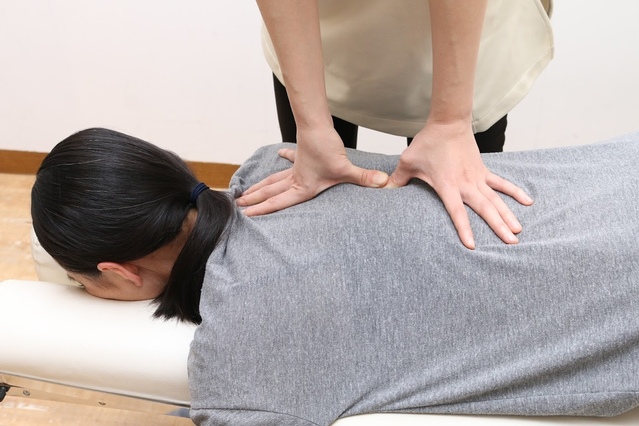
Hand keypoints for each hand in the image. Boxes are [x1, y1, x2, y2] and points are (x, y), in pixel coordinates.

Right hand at [237, 127, 388, 215]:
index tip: (248, 215)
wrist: (317, 125)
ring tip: (246, 191)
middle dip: (255, 200)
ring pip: (274, 179)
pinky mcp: (301, 155)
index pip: (279, 202)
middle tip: (239, 206)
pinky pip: (289, 161)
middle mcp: (295, 179)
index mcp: (302, 187)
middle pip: (271, 192)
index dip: (264, 210)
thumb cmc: (327, 148)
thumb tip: (384, 184)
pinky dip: (283, 159)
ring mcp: (296, 167)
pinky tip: (278, 154)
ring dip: (260, 186)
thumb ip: (363, 178)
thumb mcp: (345, 168)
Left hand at [386, 121, 532, 248]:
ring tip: (518, 232)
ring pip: (495, 199)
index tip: (473, 245)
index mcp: (447, 185)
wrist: (448, 122)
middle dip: (497, 226)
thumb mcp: (408, 161)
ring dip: (507, 215)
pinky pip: (501, 184)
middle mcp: (466, 183)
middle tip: (511, 243)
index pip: (457, 212)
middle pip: (484, 208)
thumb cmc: (427, 143)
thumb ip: (398, 179)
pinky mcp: (483, 170)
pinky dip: (514, 192)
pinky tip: (528, 202)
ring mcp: (477, 177)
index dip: (464, 228)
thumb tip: (383, 190)